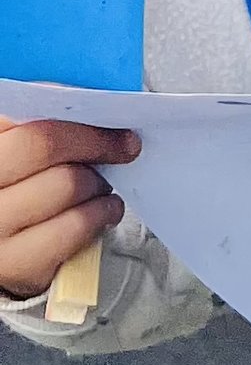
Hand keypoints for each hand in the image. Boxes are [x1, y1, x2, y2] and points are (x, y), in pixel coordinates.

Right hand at [0, 117, 135, 299]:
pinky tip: (105, 210)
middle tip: (124, 145)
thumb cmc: (17, 194)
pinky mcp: (13, 262)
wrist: (1, 248)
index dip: (66, 106)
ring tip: (101, 185)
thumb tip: (96, 101)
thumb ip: (40, 128)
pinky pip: (75, 226)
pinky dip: (102, 213)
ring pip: (66, 184)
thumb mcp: (17, 156)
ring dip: (99, 182)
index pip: (20, 112)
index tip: (103, 108)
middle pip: (44, 143)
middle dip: (95, 141)